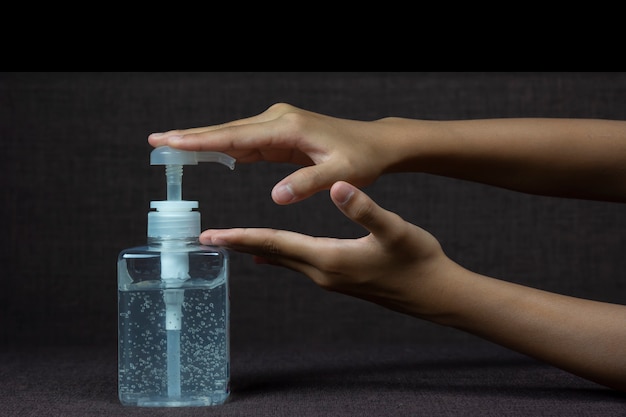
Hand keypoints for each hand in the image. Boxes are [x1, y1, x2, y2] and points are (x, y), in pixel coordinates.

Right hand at [149, 103, 393, 204]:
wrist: (375, 143)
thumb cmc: (362, 158)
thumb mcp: (342, 173)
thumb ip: (309, 183)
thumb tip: (276, 197)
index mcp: (288, 128)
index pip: (237, 136)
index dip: (202, 141)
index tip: (171, 142)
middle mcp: (278, 121)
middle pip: (226, 132)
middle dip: (190, 137)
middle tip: (155, 141)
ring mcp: (277, 126)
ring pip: (232, 136)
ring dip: (202, 142)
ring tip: (169, 147)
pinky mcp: (280, 135)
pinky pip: (245, 143)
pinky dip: (222, 148)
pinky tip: (204, 153)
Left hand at [200, 181, 449, 315]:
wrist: (435, 294)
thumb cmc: (418, 261)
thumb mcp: (394, 230)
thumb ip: (364, 209)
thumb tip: (336, 187)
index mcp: (329, 258)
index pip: (276, 244)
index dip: (242, 237)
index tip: (212, 235)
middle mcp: (323, 272)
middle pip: (272, 254)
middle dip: (239, 244)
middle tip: (208, 238)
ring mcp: (330, 278)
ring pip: (284, 259)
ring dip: (257, 248)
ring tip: (233, 240)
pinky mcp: (340, 278)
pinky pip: (299, 263)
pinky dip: (280, 253)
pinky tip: (273, 253)